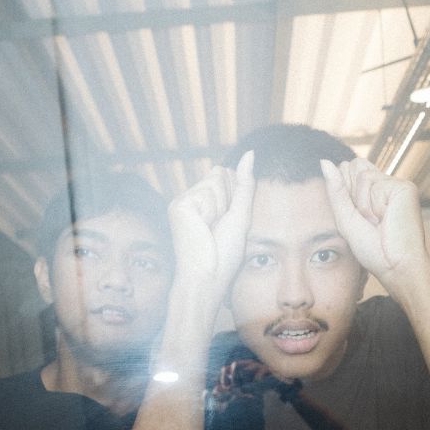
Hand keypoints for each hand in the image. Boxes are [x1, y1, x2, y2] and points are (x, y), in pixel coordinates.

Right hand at [167, 152, 254, 309]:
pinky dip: (212, 211)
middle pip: (220, 174)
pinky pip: (208, 192)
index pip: (225, 175)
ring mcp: (182, 201)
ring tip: (210, 231)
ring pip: (215, 182)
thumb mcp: (240, 215)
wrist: (208, 277)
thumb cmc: (224, 255)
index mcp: (203, 202)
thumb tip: (250, 152)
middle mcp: (190, 198)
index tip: (224, 224)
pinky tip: (202, 228)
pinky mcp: (179, 205)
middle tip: (217, 228)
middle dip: (228, 200)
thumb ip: (244, 183)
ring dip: (221, 208)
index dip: (234, 198)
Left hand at [320, 157, 429, 290]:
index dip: (345, 192)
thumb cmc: (372, 250)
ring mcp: (395, 185)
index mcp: (371, 192)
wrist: (395, 266)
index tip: (359, 218)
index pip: (348, 170)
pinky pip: (376, 184)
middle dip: (353, 196)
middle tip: (368, 221)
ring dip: (364, 205)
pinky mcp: (404, 187)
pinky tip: (386, 218)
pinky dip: (375, 205)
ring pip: (363, 177)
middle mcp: (384, 185)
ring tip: (378, 222)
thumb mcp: (346, 219)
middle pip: (354, 166)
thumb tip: (324, 161)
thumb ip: (336, 190)